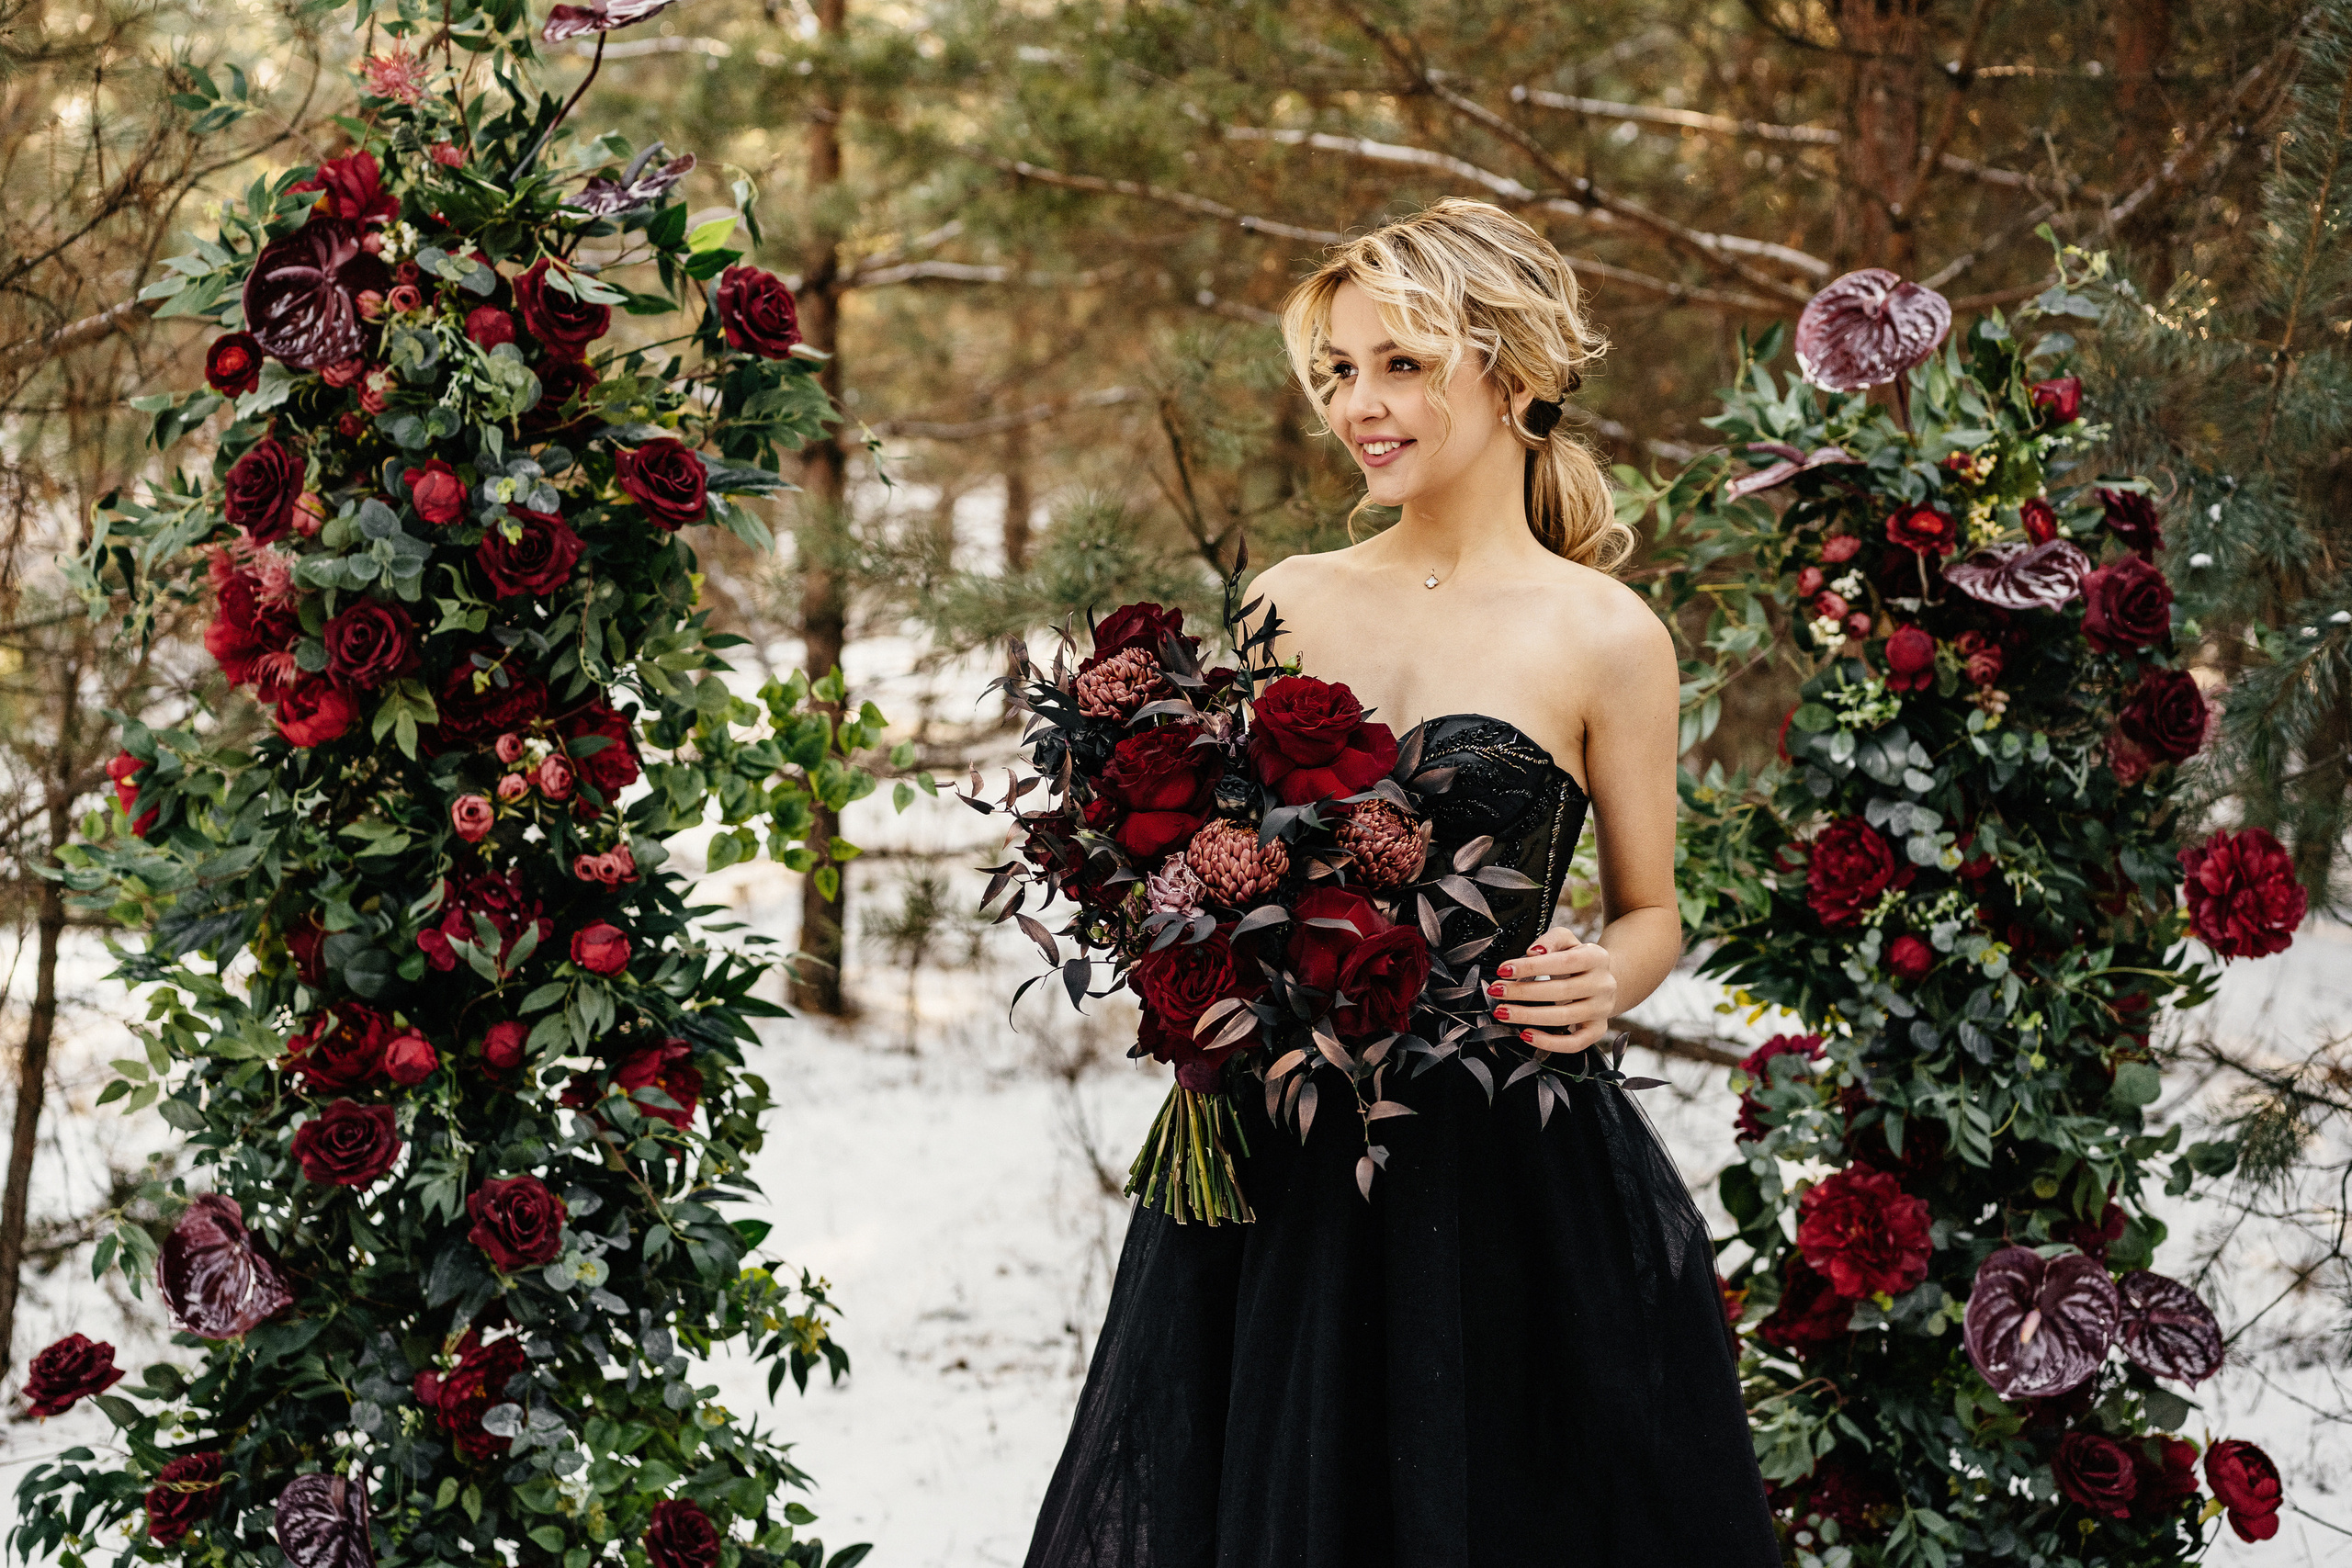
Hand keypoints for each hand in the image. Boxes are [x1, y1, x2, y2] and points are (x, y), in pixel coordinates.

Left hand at [1485, 927, 1616, 1052]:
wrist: (1600, 981)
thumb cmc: (1576, 959)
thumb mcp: (1567, 941)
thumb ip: (1551, 940)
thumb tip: (1534, 952)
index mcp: (1597, 957)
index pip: (1564, 962)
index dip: (1532, 967)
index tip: (1503, 969)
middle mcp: (1603, 984)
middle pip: (1561, 991)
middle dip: (1523, 992)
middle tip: (1496, 991)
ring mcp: (1602, 1010)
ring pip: (1565, 1017)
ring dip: (1529, 1016)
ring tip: (1503, 1012)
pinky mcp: (1597, 1030)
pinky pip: (1575, 1043)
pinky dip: (1549, 1043)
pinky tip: (1526, 1034)